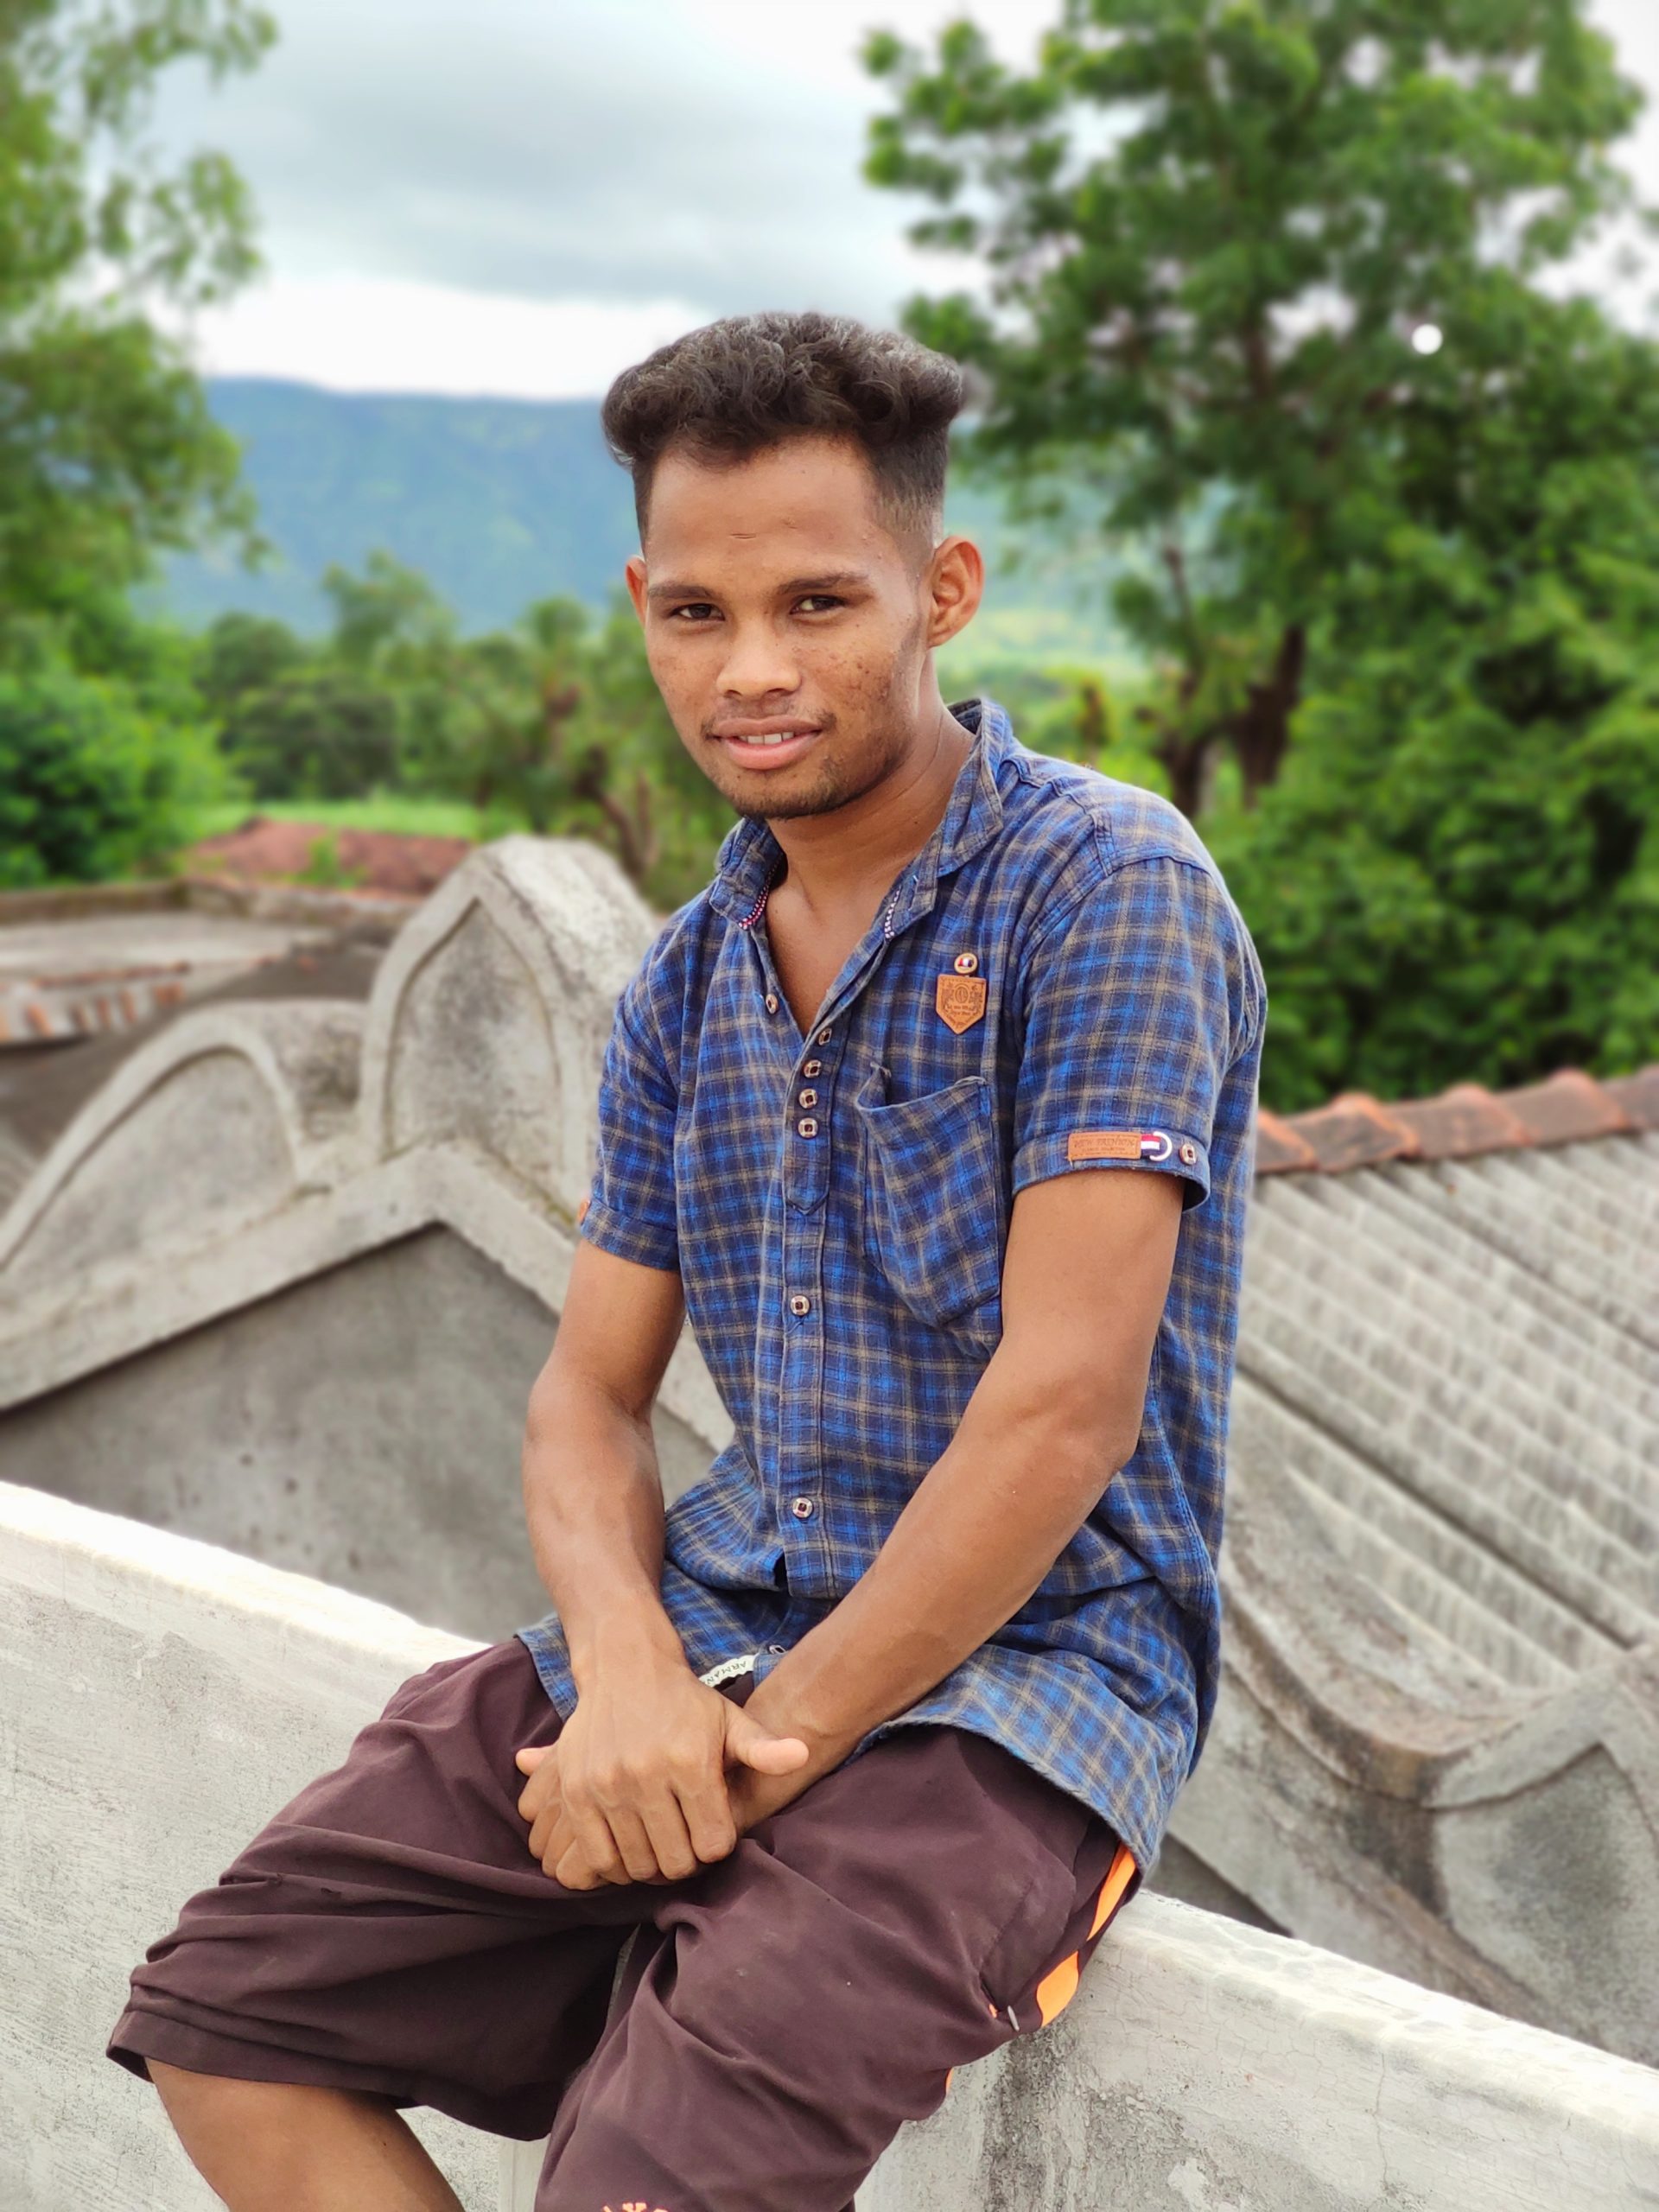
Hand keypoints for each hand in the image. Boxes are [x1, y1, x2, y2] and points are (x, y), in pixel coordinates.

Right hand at [515, 1657, 807, 1890]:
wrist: (625, 1669)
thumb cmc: (685, 1703)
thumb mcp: (730, 1721)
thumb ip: (764, 1747)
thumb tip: (802, 1753)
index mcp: (691, 1762)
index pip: (712, 1846)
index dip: (716, 1844)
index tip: (711, 1829)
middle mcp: (647, 1774)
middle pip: (674, 1862)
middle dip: (685, 1859)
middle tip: (683, 1839)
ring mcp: (607, 1785)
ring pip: (637, 1865)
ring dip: (650, 1862)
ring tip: (657, 1839)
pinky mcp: (576, 1793)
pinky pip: (598, 1857)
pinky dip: (614, 1862)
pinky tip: (628, 1841)